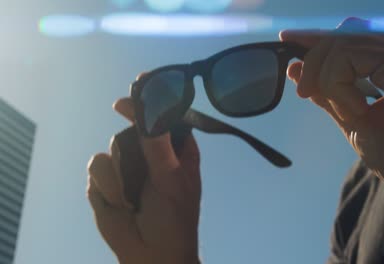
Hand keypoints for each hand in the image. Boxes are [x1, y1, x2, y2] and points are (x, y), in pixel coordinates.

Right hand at [86, 75, 200, 263]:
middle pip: (131, 127)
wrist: (152, 255)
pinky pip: (96, 167)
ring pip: (111, 148)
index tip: (139, 82)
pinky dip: (107, 187)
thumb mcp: (170, 175)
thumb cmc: (174, 217)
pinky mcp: (106, 181)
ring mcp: (127, 166)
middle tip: (141, 168)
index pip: (163, 114)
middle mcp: (150, 152)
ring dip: (121, 177)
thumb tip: (147, 103)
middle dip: (131, 149)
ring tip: (134, 199)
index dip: (151, 97)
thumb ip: (157, 140)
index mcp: (176, 147)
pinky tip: (121, 203)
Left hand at [281, 18, 383, 235]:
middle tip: (303, 91)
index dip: (318, 36)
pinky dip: (339, 85)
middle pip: (345, 33)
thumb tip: (296, 69)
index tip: (289, 39)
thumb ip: (327, 91)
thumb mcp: (353, 117)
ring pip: (342, 44)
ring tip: (345, 111)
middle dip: (314, 60)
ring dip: (327, 78)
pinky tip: (357, 111)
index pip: (354, 34)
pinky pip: (348, 58)